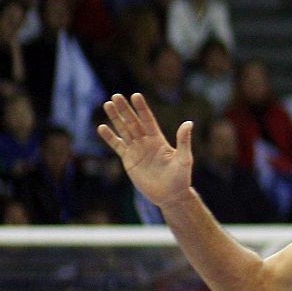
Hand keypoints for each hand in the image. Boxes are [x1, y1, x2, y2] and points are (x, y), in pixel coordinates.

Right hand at [98, 93, 194, 209]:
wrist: (169, 195)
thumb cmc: (180, 177)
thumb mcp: (184, 158)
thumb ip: (183, 141)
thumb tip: (188, 122)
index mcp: (159, 139)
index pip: (148, 120)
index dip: (141, 108)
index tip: (135, 95)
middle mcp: (146, 142)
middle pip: (133, 122)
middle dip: (125, 109)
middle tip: (116, 95)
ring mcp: (136, 150)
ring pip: (124, 131)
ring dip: (116, 118)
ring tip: (107, 104)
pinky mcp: (128, 160)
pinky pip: (118, 146)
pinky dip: (110, 137)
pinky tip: (102, 127)